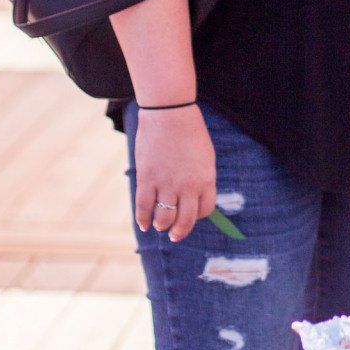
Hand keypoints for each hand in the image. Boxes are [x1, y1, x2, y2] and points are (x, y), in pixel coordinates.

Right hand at [132, 105, 215, 241]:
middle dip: (180, 232)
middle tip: (175, 235)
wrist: (170, 114)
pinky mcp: (147, 179)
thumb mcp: (204, 157)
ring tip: (159, 226)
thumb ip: (201, 179)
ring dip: (162, 226)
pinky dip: (143, 218)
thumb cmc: (189, 133)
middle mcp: (188, 186)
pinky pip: (144, 207)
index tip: (191, 216)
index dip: (198, 216)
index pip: (205, 210)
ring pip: (164, 218)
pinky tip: (144, 223)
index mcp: (206, 180)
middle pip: (186, 220)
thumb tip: (194, 200)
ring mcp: (167, 184)